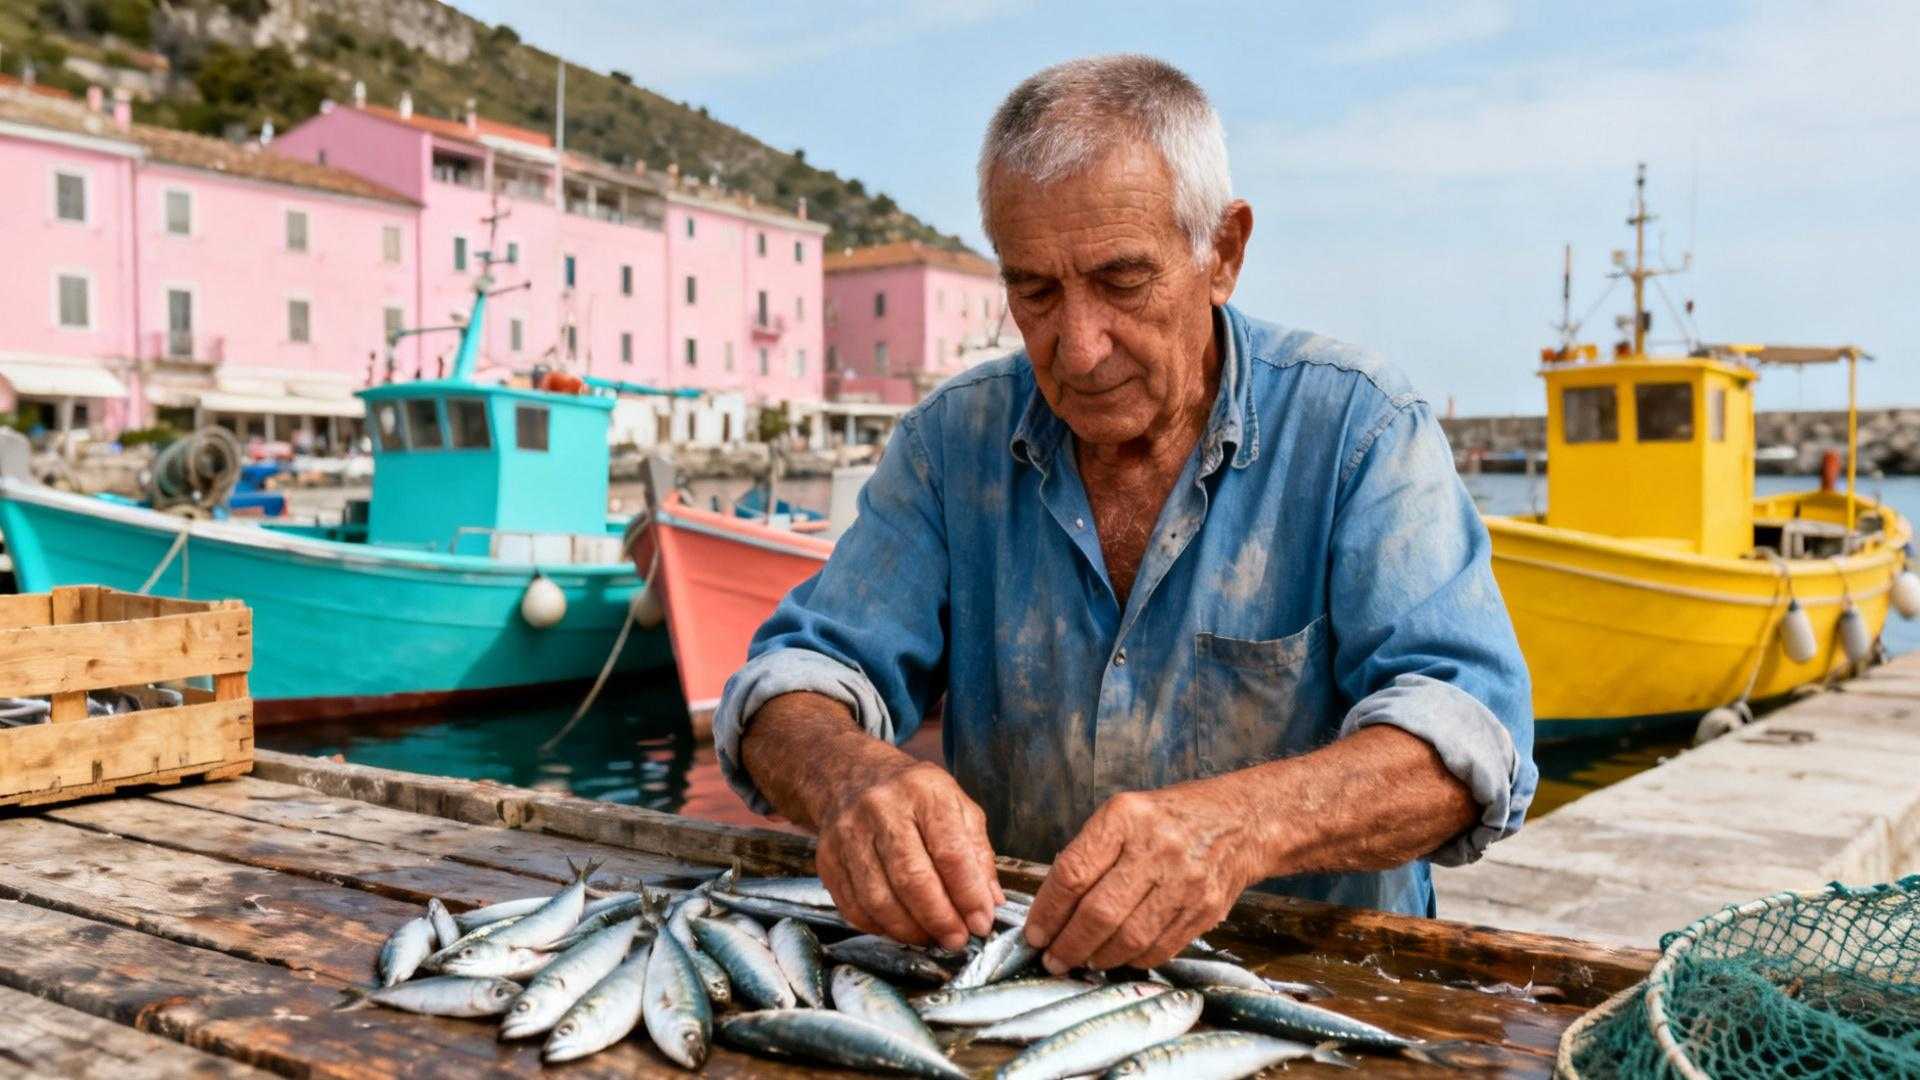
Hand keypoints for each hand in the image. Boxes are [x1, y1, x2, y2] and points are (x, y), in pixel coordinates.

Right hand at [814, 758, 1003, 950]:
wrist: (853, 775)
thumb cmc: (915, 796)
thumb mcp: (957, 806)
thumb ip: (977, 854)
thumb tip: (991, 903)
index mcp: (923, 791)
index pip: (950, 852)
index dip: (969, 895)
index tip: (982, 922)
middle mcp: (881, 809)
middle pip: (911, 878)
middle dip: (940, 919)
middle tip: (958, 940)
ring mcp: (848, 834)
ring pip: (879, 899)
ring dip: (910, 930)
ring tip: (932, 938)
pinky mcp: (827, 859)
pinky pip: (854, 907)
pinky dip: (881, 928)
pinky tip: (902, 929)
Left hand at [1023, 779, 1265, 971]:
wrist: (1240, 821)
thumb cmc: (1168, 819)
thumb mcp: (1123, 814)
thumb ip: (1090, 854)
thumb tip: (1052, 909)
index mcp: (1126, 818)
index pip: (1074, 873)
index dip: (1048, 911)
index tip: (1035, 933)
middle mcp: (1157, 848)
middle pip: (1099, 912)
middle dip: (1068, 944)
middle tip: (1053, 959)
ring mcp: (1185, 881)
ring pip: (1129, 938)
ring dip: (1098, 958)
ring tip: (1081, 961)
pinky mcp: (1206, 909)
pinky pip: (1159, 948)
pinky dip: (1132, 960)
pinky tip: (1117, 958)